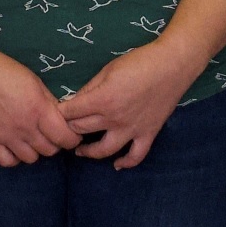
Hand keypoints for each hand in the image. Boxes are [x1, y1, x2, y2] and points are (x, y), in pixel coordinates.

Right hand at [0, 39, 83, 168]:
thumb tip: (62, 118)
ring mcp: (6, 137)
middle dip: (55, 143)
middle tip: (50, 133)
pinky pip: (8, 162)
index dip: (72, 138)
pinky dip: (14, 157)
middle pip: (50, 150)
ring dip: (35, 150)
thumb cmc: (6, 71)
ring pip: (31, 159)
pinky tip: (14, 146)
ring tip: (31, 138)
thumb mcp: (35, 82)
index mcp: (39, 110)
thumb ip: (50, 103)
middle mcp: (25, 127)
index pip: (66, 138)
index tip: (70, 133)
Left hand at [59, 40, 207, 169]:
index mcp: (102, 100)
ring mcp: (132, 129)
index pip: (70, 113)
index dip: (58, 113)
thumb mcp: (108, 70)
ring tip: (79, 150)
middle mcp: (114, 119)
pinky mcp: (148, 134)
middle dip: (69, 128)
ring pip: (104, 150)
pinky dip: (126, 163)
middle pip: (82, 130)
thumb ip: (89, 88)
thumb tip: (74, 101)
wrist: (173, 65)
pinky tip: (116, 165)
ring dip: (88, 152)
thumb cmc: (139, 62)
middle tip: (62, 128)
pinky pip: (136, 155)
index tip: (53, 113)